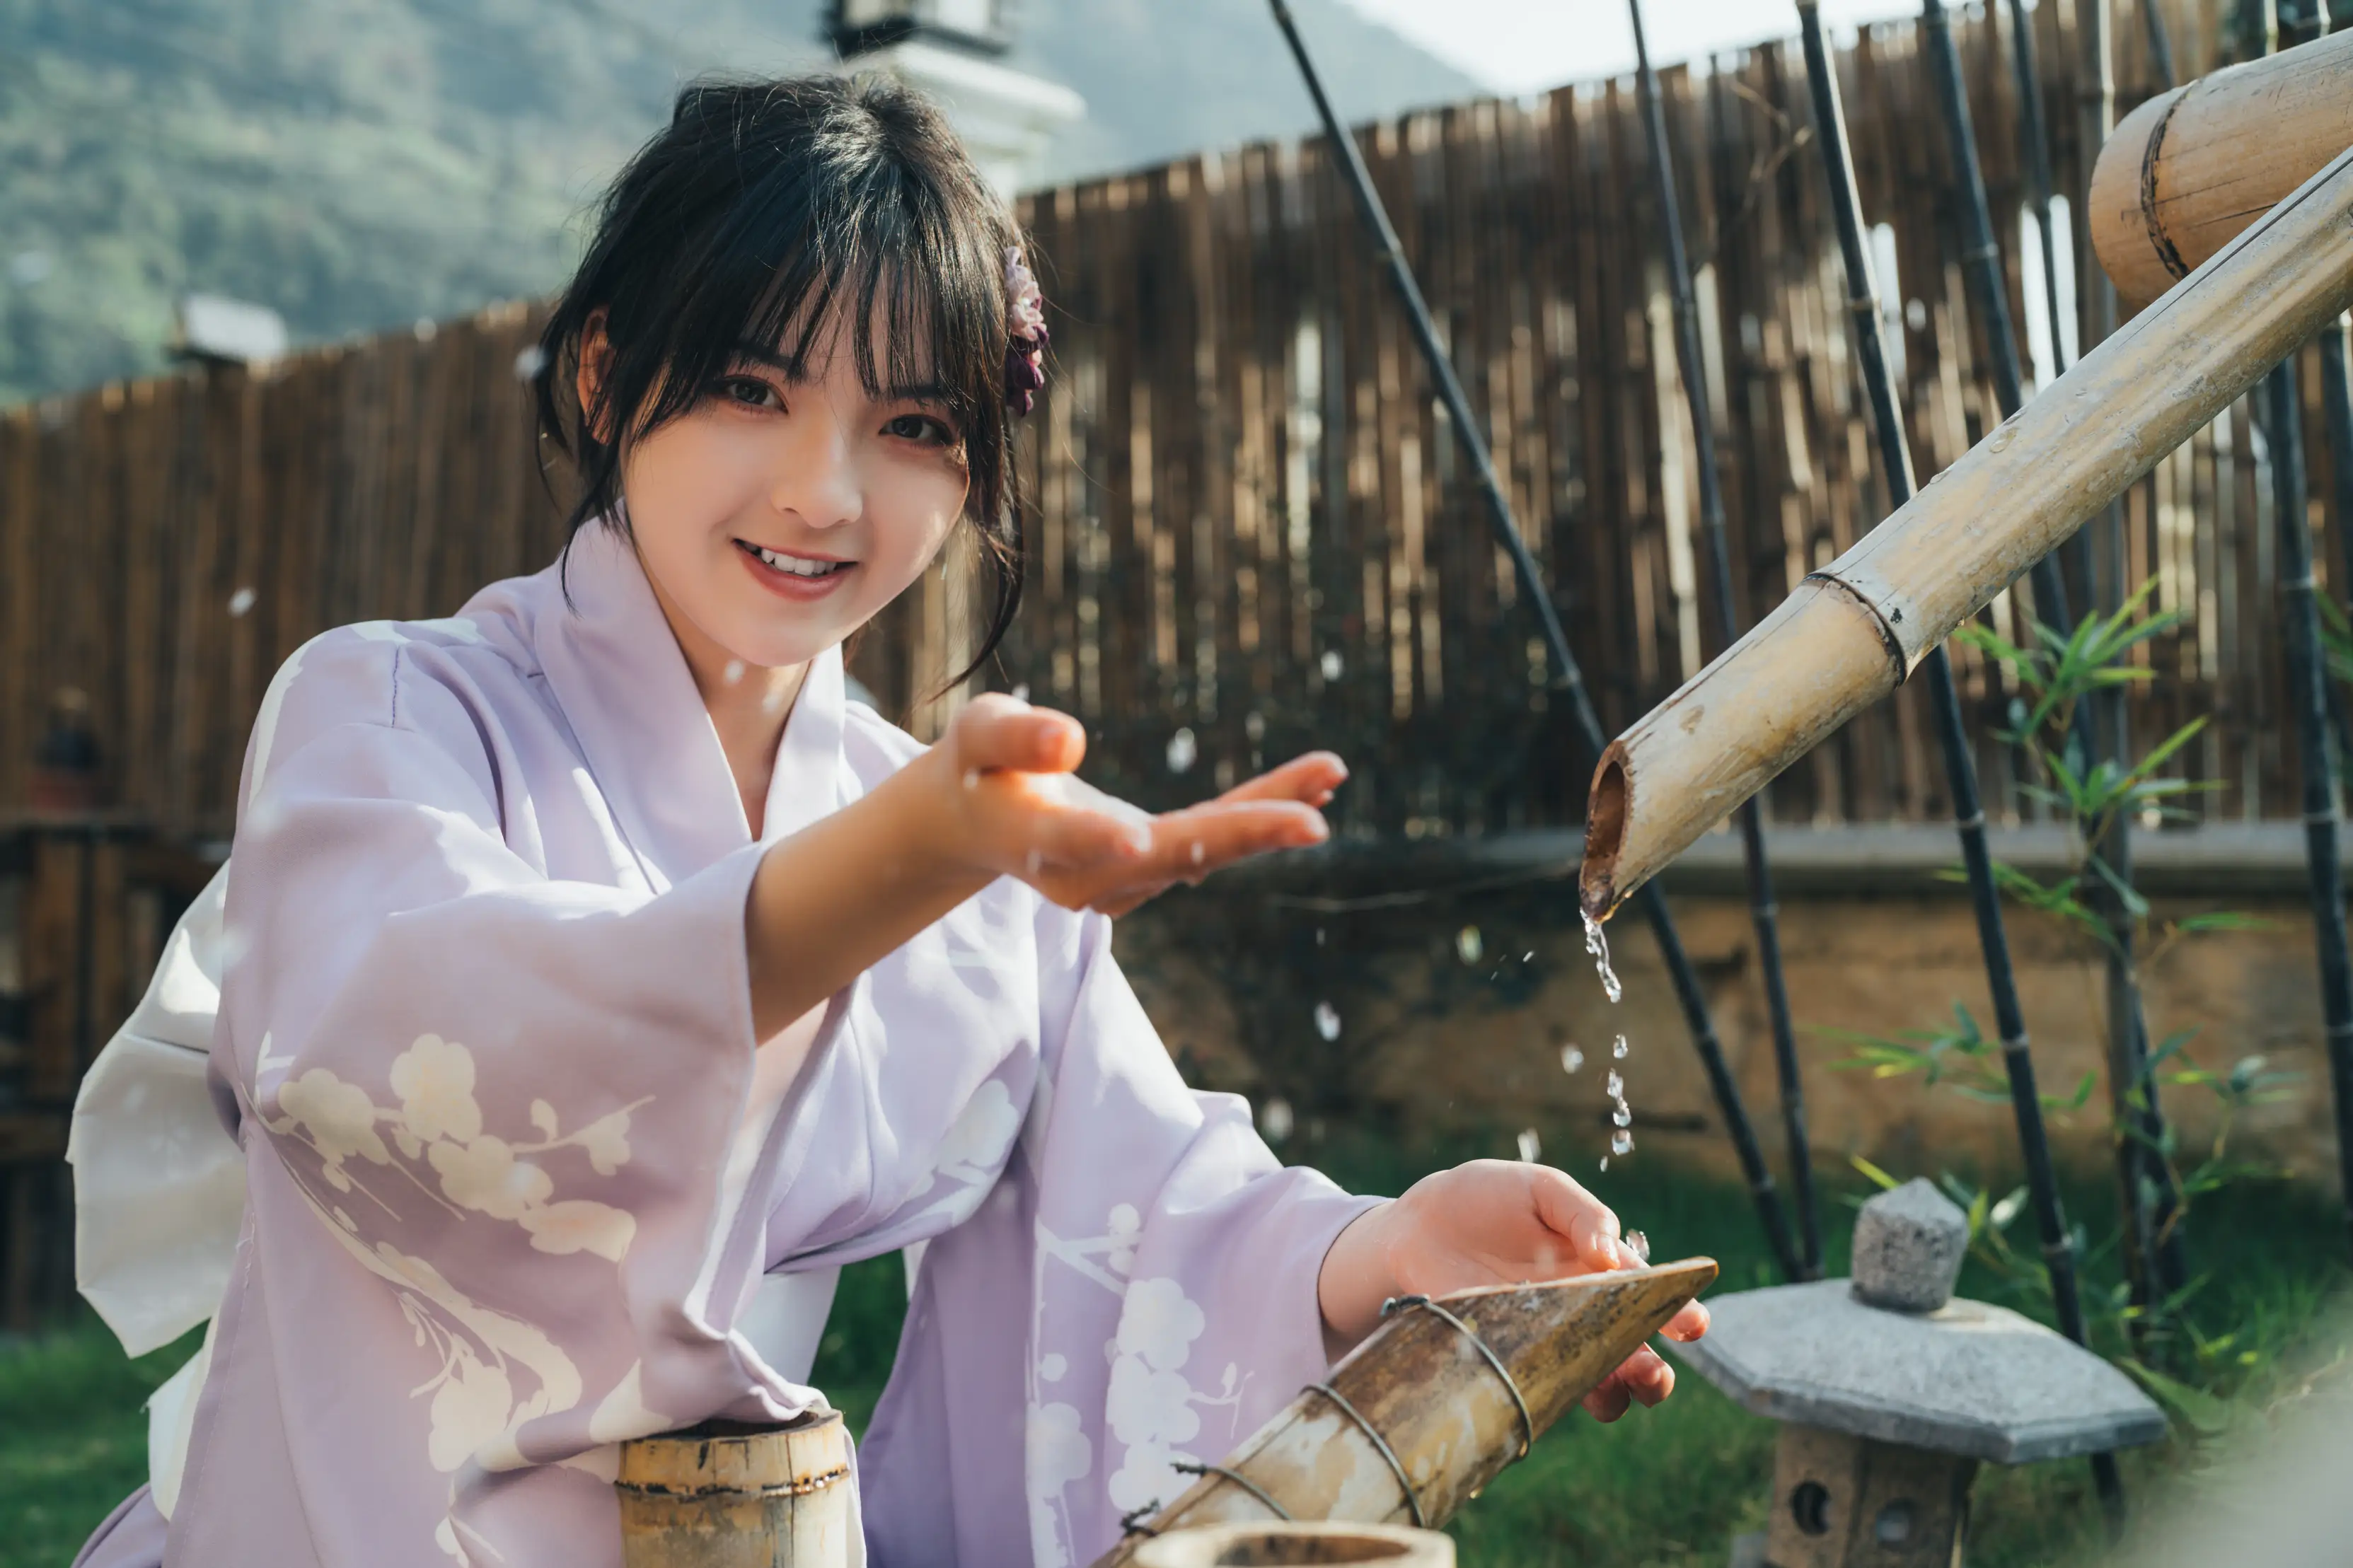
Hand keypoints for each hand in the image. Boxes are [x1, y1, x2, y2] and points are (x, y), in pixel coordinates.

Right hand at [928, 694, 1343, 915]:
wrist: (982, 824)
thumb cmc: (978, 766)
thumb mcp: (979, 732)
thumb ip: (1015, 735)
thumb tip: (1070, 740)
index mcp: (1034, 840)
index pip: (1069, 842)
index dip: (1100, 840)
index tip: (1137, 840)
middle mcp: (1085, 877)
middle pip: (1169, 857)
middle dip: (1241, 837)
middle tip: (1312, 823)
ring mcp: (1125, 882)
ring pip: (1205, 850)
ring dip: (1270, 818)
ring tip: (1330, 777)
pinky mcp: (1156, 870)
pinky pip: (1216, 840)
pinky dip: (1265, 814)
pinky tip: (1320, 786)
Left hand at [1315, 1160, 1708, 1421]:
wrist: (1420, 1225)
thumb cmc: (1488, 1198)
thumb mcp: (1539, 1188)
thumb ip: (1581, 1213)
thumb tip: (1610, 1249)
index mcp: (1601, 1267)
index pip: (1651, 1296)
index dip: (1679, 1312)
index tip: (1692, 1324)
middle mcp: (1583, 1311)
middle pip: (1634, 1353)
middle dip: (1653, 1370)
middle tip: (1654, 1369)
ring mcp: (1546, 1339)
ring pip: (1596, 1381)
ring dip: (1615, 1392)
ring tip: (1619, 1385)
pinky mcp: (1508, 1357)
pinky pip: (1542, 1386)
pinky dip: (1556, 1390)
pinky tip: (1557, 1381)